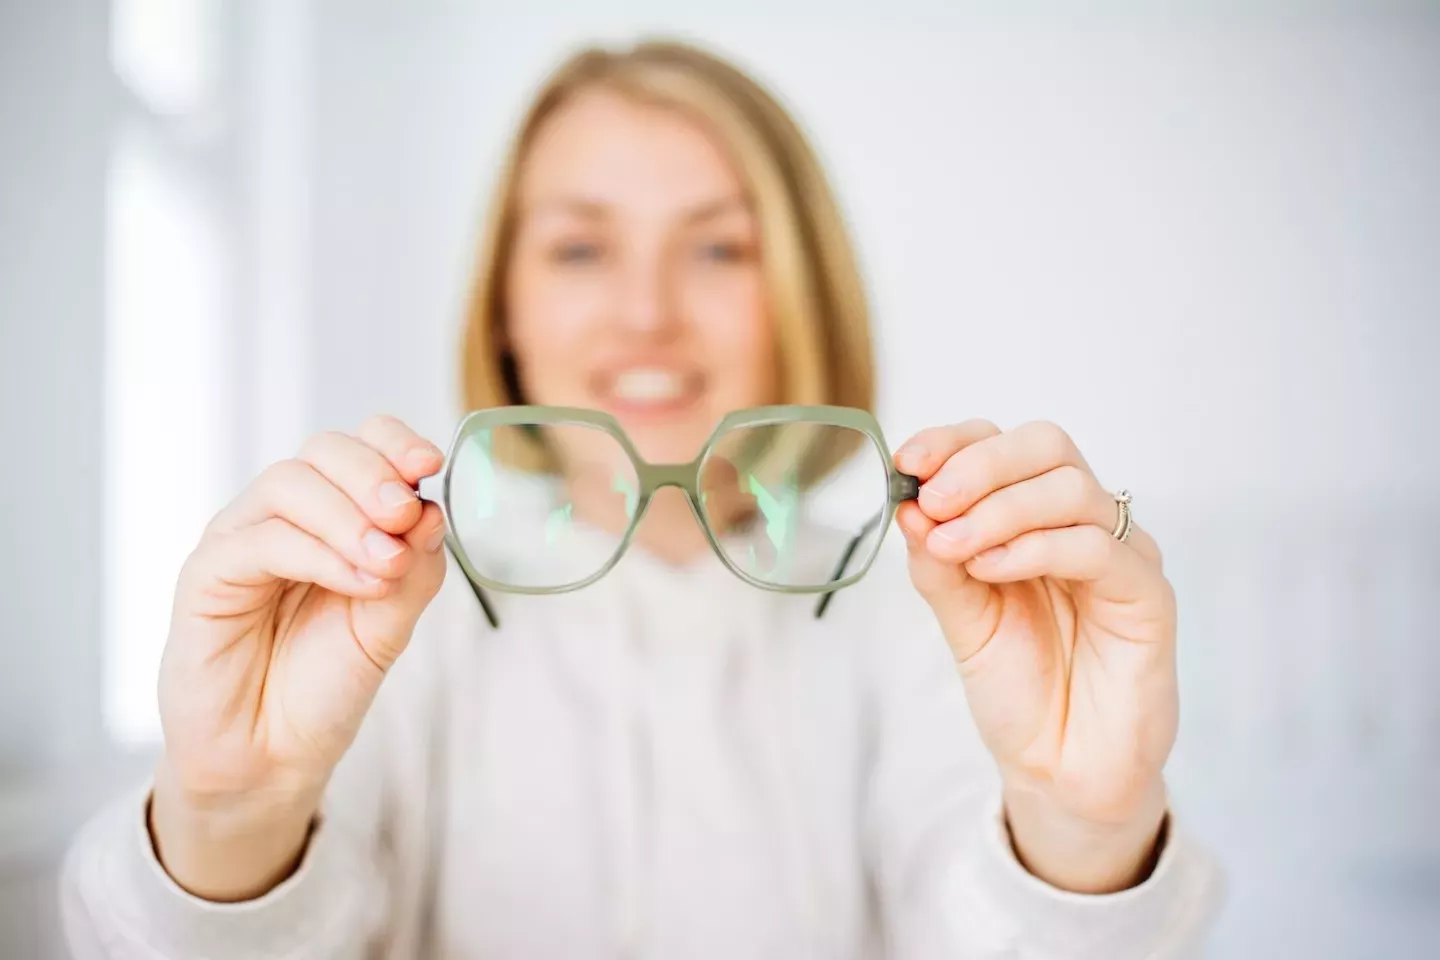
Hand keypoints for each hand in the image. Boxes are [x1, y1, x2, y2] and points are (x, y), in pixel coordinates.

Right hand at [151, 416, 447, 899]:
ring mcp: (241, 540)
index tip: (431, 465)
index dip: (395, 443)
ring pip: (290, 484)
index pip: (360, 446)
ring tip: (387, 563)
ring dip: (349, 517)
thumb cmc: (327, 683)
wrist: (273, 755)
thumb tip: (432, 510)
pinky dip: (318, 553)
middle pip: (324, 452)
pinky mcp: (206, 575)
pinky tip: (357, 580)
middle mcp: (284, 517)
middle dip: (374, 475)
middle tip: (406, 516)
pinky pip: (261, 540)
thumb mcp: (391, 622)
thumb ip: (415, 567)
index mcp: (333, 515)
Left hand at [894, 420, 1176, 892]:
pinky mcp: (1147, 596)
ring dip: (999, 508)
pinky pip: (1097, 547)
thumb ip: (937, 561)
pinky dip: (1036, 547)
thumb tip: (909, 502)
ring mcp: (1122, 555)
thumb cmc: (1019, 689)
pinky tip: (992, 569)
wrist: (1059, 769)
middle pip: (1046, 445)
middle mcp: (1084, 524)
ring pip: (1071, 488)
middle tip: (933, 499)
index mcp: (1036, 518)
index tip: (907, 462)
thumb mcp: (960, 617)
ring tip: (954, 545)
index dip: (955, 442)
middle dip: (980, 464)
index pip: (1004, 445)